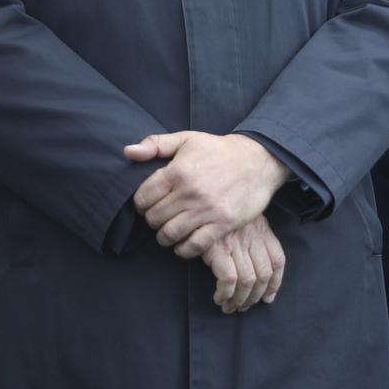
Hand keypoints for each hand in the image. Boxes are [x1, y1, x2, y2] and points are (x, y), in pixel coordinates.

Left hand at [126, 131, 291, 257]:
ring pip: (169, 234)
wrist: (260, 159)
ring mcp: (207, 210)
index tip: (150, 204)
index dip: (142, 204)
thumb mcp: (188, 139)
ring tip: (171, 231)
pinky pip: (193, 246)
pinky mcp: (223, 223)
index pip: (142, 199)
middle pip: (154, 219)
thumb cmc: (220, 150)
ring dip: (165, 236)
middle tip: (162, 217)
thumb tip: (128, 152)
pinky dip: (184, 249)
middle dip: (154, 220)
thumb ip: (156, 144)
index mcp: (178, 171)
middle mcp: (190, 192)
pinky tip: (185, 242)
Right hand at [202, 214, 285, 313]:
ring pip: (248, 280)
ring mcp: (237, 244)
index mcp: (263, 231)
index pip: (278, 260)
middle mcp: (253, 238)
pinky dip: (226, 293)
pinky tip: (219, 298)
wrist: (204, 198)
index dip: (275, 283)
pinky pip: (229, 279)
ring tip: (230, 307)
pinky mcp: (219, 250)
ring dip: (240, 300)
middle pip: (263, 275)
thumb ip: (255, 239)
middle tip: (244, 307)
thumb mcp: (245, 220)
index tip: (268, 297)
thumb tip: (258, 271)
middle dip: (255, 296)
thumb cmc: (223, 213)